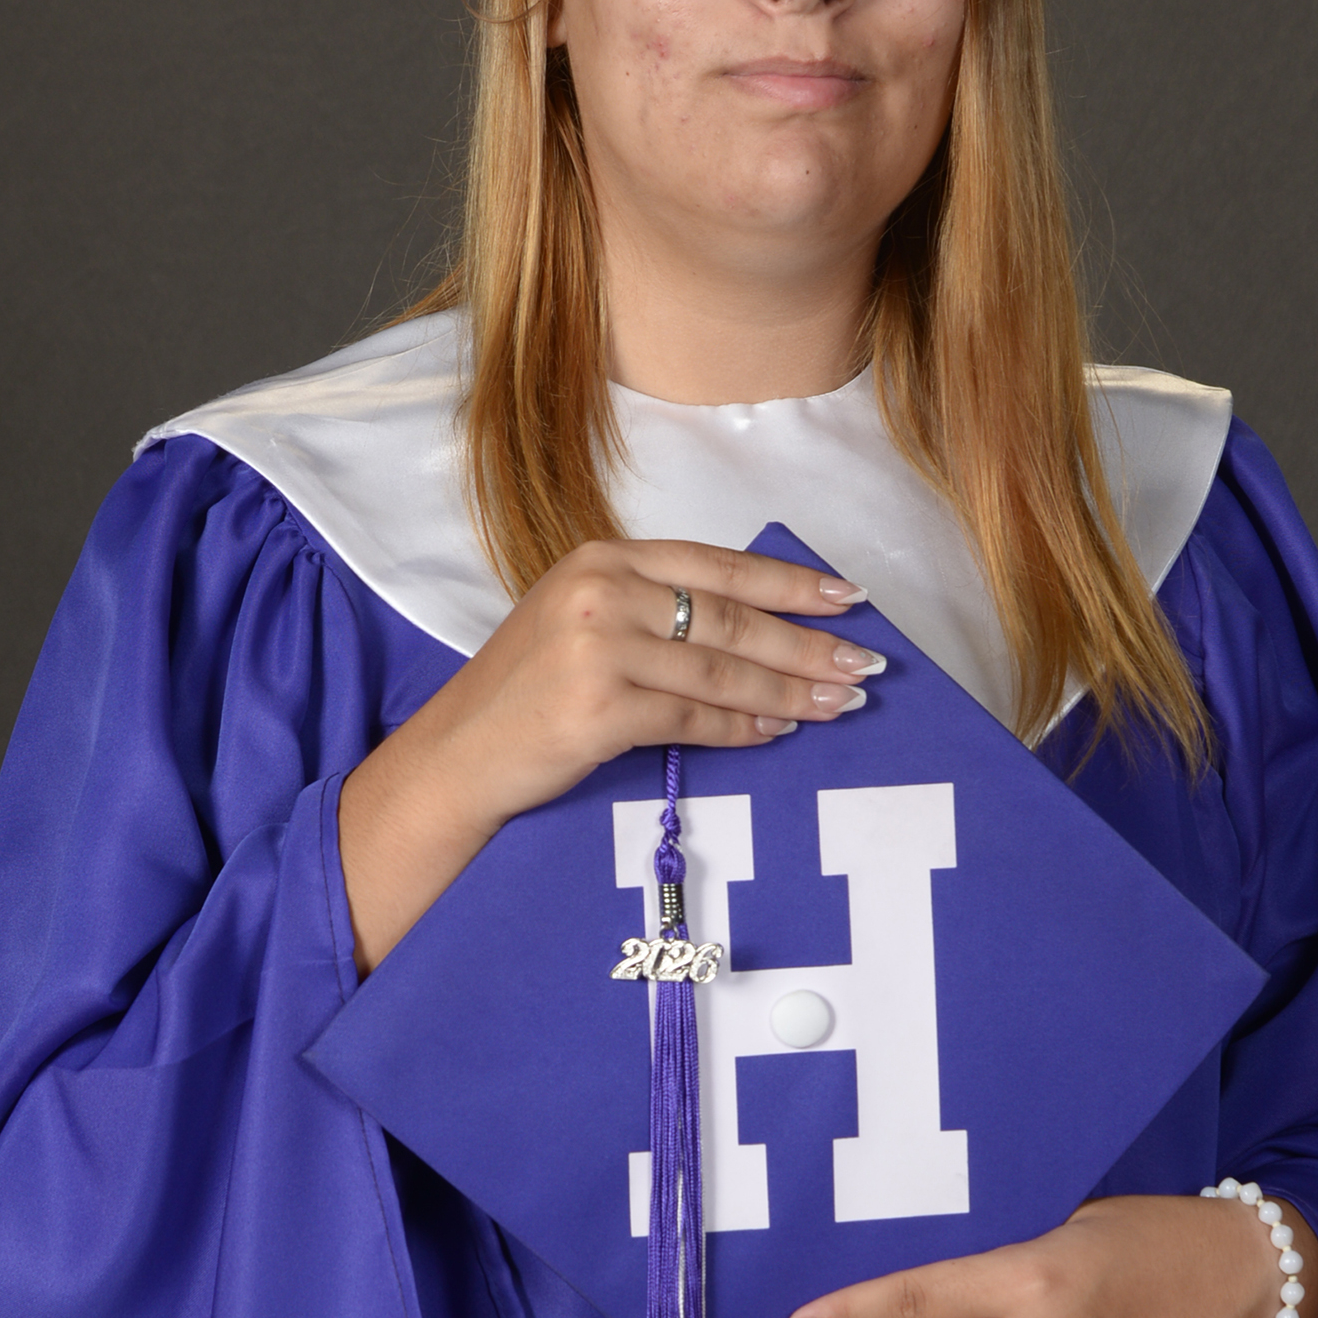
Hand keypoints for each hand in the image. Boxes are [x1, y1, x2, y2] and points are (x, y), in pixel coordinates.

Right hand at [338, 538, 878, 969]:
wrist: (454, 759)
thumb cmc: (524, 698)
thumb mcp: (580, 625)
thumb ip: (651, 613)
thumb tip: (757, 634)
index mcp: (601, 559)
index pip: (716, 565)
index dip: (788, 582)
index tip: (846, 598)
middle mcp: (599, 591)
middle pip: (728, 618)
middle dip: (805, 644)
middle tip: (863, 664)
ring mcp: (595, 648)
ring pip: (719, 669)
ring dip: (789, 690)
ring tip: (839, 703)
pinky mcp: (597, 708)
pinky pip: (692, 718)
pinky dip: (743, 728)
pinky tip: (778, 733)